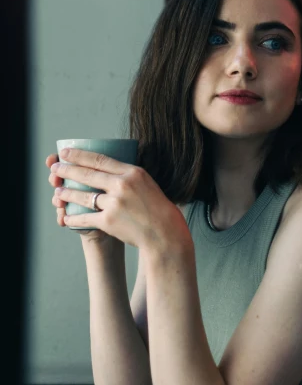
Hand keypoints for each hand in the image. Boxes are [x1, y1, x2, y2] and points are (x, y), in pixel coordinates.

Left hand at [48, 148, 189, 249]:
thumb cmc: (157, 208)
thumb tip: (109, 167)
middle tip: (55, 168)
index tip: (66, 152)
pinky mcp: (109, 221)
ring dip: (67, 194)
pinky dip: (73, 218)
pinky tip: (66, 217)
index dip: (79, 155)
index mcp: (132, 172)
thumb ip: (129, 175)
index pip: (99, 159)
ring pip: (84, 196)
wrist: (164, 232)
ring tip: (57, 192)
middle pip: (88, 174)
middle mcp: (122, 185)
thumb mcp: (147, 182)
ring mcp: (115, 203)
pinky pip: (85, 218)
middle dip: (67, 170)